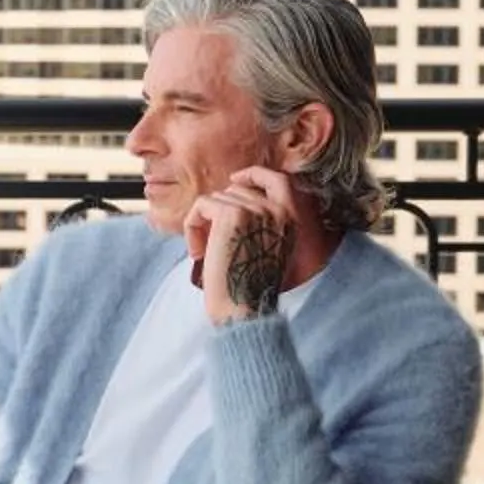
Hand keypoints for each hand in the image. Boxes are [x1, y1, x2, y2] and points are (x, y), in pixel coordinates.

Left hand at [184, 167, 300, 326]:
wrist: (243, 309)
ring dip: (203, 224)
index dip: (254, 174)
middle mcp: (277, 211)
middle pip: (235, 190)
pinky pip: (201, 206)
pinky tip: (198, 252)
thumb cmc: (247, 287)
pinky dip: (192, 227)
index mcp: (291, 219)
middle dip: (216, 214)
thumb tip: (232, 193)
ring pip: (215, 199)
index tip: (236, 179)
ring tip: (206, 253)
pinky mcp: (231, 214)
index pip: (279, 179)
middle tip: (210, 246)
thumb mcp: (265, 248)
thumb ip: (259, 222)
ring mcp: (256, 210)